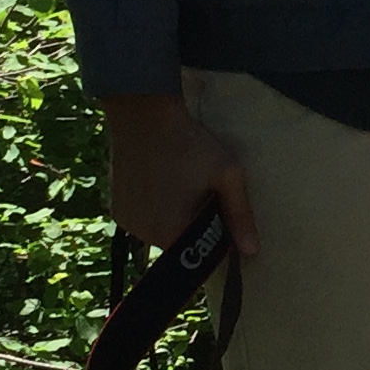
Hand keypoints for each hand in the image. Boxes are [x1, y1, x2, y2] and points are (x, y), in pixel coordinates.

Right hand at [102, 92, 259, 258]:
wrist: (144, 115)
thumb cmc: (191, 145)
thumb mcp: (227, 176)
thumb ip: (240, 216)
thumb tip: (252, 251)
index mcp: (172, 232)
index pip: (201, 254)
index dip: (215, 238)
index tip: (220, 213)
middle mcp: (145, 235)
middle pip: (180, 244)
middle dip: (194, 227)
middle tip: (202, 193)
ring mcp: (127, 223)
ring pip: (160, 233)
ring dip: (172, 220)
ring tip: (180, 186)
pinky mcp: (116, 210)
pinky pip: (142, 221)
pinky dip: (153, 211)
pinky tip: (160, 185)